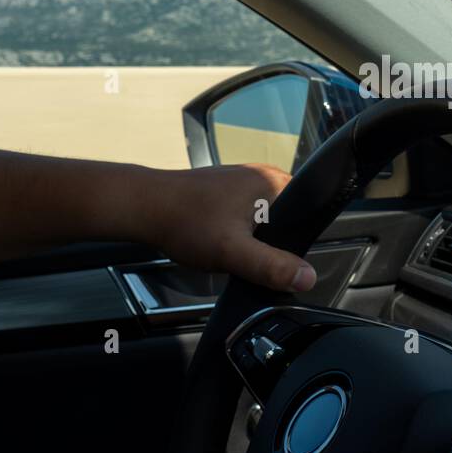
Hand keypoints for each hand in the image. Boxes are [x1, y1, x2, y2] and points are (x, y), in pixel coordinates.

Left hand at [144, 163, 316, 292]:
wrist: (143, 207)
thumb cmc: (185, 221)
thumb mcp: (233, 252)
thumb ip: (272, 266)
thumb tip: (307, 278)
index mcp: (274, 180)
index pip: (308, 214)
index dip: (297, 243)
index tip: (276, 259)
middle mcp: (263, 175)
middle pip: (287, 221)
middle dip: (272, 244)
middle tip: (247, 254)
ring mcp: (243, 181)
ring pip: (265, 222)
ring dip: (253, 240)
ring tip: (231, 246)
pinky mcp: (227, 191)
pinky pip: (247, 218)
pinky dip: (239, 233)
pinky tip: (221, 241)